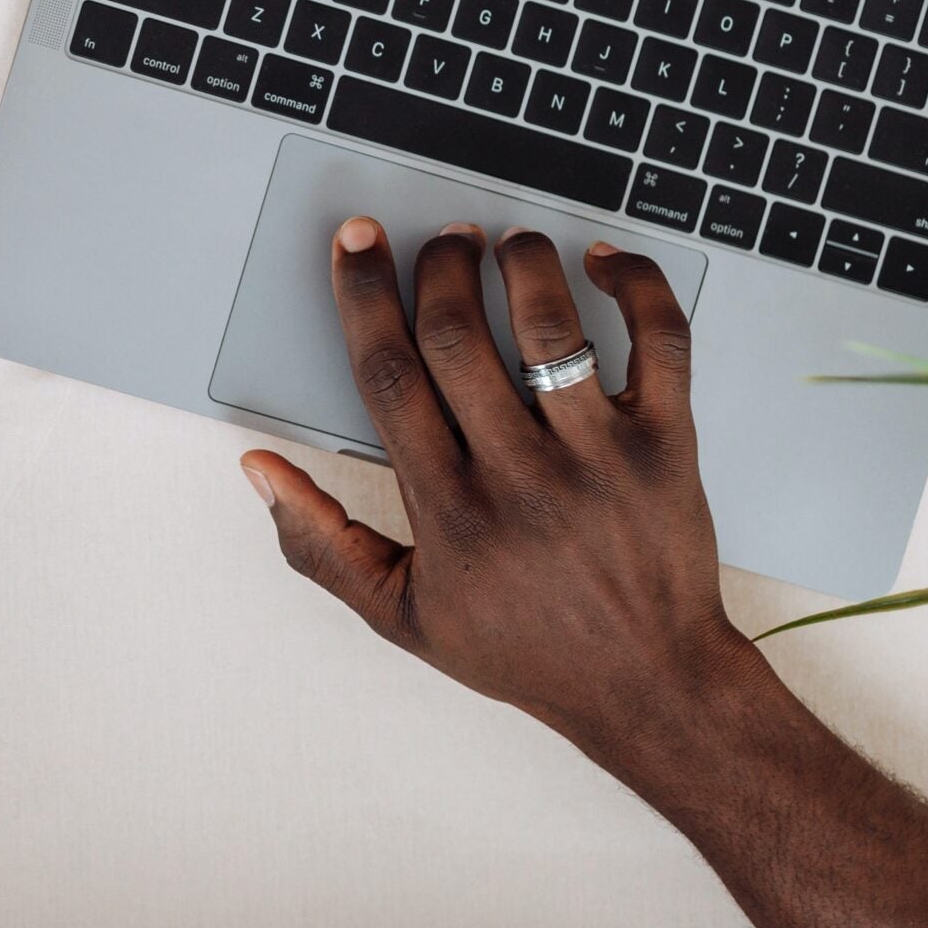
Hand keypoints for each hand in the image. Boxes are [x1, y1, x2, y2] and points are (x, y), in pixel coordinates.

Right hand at [239, 219, 762, 760]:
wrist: (651, 687)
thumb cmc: (525, 648)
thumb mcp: (400, 613)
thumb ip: (319, 541)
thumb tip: (258, 468)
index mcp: (448, 510)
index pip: (389, 375)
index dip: (363, 295)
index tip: (355, 244)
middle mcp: (519, 477)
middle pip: (457, 336)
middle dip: (438, 265)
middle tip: (440, 240)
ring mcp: (599, 459)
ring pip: (550, 327)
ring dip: (521, 263)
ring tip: (506, 244)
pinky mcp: (669, 446)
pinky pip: (659, 342)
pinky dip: (634, 285)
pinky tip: (602, 263)